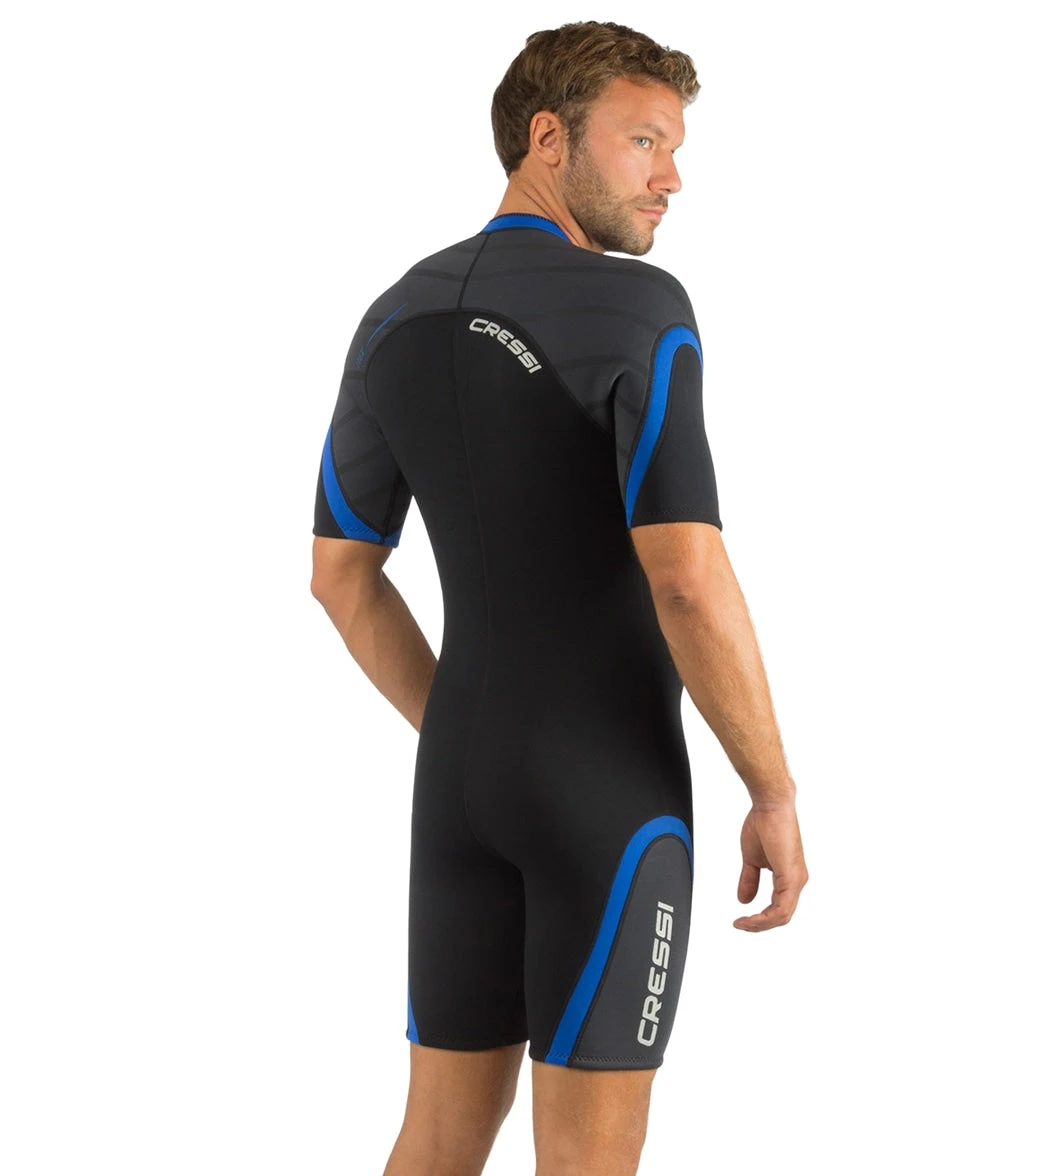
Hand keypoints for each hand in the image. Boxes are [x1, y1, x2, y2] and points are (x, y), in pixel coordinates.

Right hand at [733, 803, 807, 931]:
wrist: (770, 805)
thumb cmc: (765, 824)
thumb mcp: (752, 859)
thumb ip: (749, 880)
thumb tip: (744, 899)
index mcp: (789, 877)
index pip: (778, 909)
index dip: (759, 919)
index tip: (741, 920)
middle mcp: (796, 881)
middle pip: (781, 917)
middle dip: (758, 925)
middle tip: (740, 925)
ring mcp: (796, 879)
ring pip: (782, 916)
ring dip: (760, 924)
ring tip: (742, 923)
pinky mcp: (792, 876)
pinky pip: (781, 907)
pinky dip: (764, 916)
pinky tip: (750, 916)